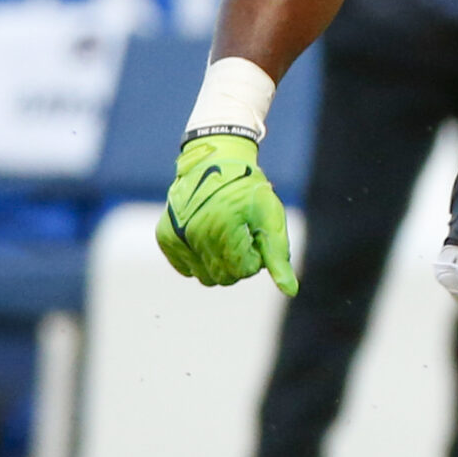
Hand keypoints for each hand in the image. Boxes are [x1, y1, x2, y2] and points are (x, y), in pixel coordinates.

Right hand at [157, 134, 296, 293]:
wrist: (215, 164)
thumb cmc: (248, 192)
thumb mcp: (270, 219)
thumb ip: (278, 257)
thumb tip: (291, 291)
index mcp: (223, 230)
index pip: (243, 271)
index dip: (255, 258)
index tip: (255, 238)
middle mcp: (195, 235)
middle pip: (223, 277)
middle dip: (238, 263)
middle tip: (241, 238)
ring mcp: (177, 237)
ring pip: (204, 276)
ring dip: (219, 265)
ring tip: (225, 238)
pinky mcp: (166, 237)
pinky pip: (185, 269)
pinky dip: (199, 261)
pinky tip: (207, 240)